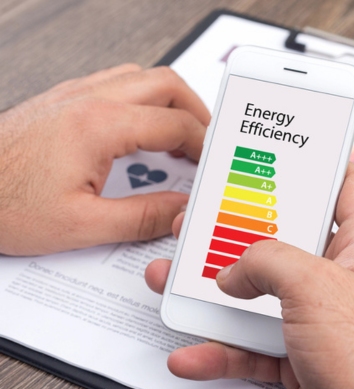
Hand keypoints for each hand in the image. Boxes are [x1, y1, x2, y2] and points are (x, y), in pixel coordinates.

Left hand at [0, 64, 209, 254]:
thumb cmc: (2, 203)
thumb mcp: (81, 226)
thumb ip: (142, 217)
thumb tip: (180, 210)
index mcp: (100, 125)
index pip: (176, 123)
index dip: (204, 144)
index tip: (213, 162)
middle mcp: (89, 99)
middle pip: (166, 83)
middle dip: (196, 110)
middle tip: (207, 140)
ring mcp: (74, 94)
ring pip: (142, 77)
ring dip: (170, 101)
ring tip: (179, 134)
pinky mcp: (61, 100)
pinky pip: (117, 83)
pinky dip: (143, 101)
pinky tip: (139, 128)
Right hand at [146, 164, 353, 388]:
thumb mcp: (314, 286)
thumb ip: (267, 262)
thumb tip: (234, 269)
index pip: (346, 184)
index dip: (316, 164)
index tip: (281, 155)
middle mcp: (341, 276)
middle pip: (286, 238)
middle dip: (241, 232)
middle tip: (210, 219)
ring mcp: (318, 316)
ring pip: (259, 293)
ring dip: (215, 293)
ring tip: (179, 280)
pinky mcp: (299, 352)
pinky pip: (251, 344)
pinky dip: (221, 349)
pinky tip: (195, 351)